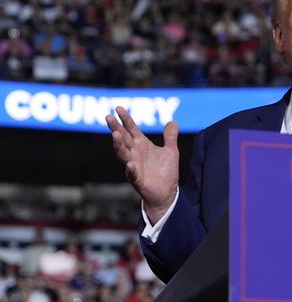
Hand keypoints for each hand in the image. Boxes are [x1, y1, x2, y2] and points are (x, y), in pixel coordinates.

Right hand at [106, 106, 178, 223]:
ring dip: (119, 145)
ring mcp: (134, 166)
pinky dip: (130, 169)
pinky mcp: (137, 179)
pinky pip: (132, 173)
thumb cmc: (165, 172)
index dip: (125, 119)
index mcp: (142, 145)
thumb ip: (170, 137)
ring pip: (123, 154)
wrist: (167, 193)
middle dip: (116, 128)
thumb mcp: (171, 152)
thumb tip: (172, 122)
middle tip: (108, 117)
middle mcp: (135, 154)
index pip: (131, 129)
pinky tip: (129, 164)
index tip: (118, 108)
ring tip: (116, 135)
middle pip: (123, 139)